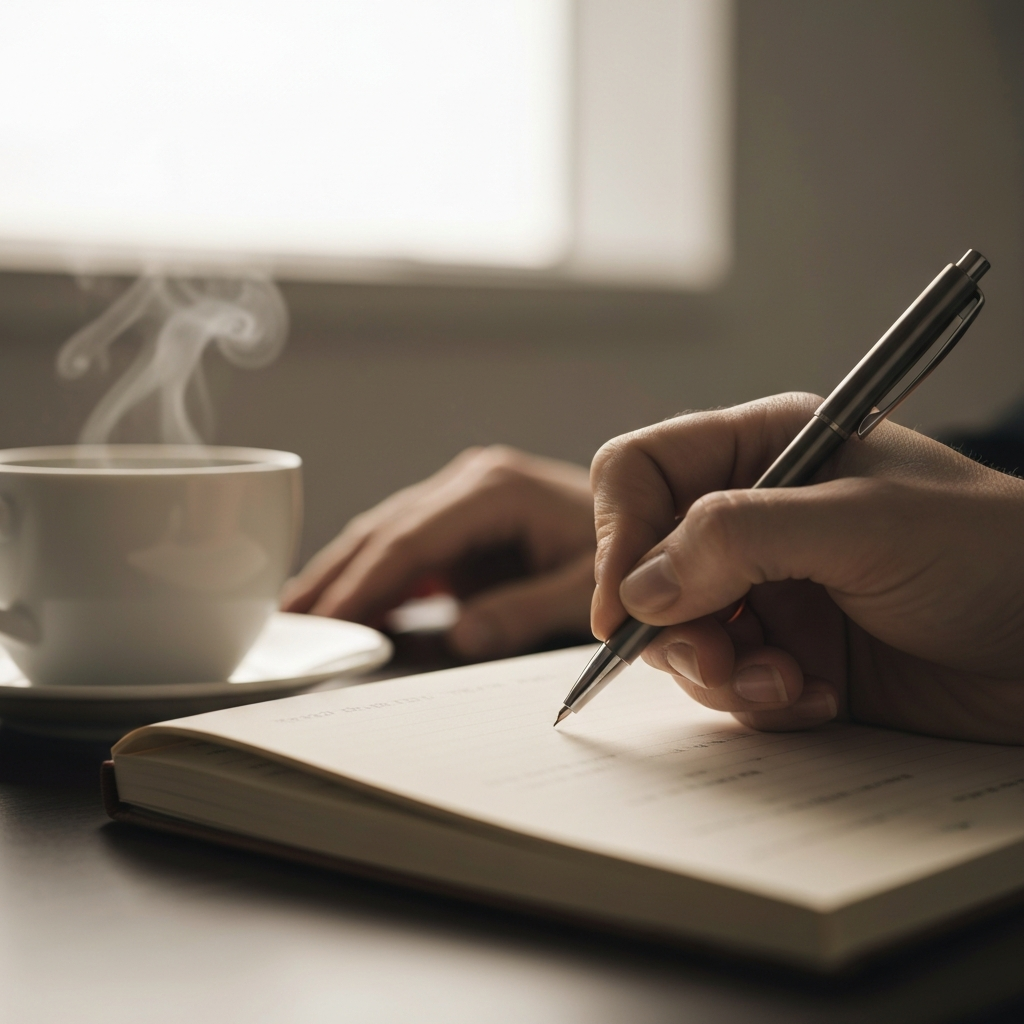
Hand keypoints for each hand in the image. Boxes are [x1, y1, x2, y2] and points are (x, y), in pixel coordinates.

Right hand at [281, 446, 594, 659]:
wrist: (650, 519)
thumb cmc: (624, 550)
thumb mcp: (588, 588)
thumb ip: (526, 611)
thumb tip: (460, 638)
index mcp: (495, 489)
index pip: (410, 539)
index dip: (364, 584)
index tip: (327, 623)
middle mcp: (470, 482)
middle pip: (384, 531)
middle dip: (335, 578)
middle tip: (286, 626)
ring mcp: (462, 498)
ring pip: (384, 534)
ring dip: (341, 575)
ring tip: (296, 616)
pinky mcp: (462, 520)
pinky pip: (405, 548)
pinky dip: (372, 576)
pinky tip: (341, 602)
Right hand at [591, 393, 1023, 743]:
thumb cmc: (995, 553)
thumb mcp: (865, 526)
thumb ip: (739, 539)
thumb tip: (637, 586)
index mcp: (766, 450)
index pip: (642, 473)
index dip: (618, 533)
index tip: (621, 604)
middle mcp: (756, 517)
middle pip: (646, 565)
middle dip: (672, 622)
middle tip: (716, 659)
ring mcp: (770, 589)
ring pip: (679, 633)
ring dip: (718, 671)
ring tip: (786, 683)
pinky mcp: (790, 652)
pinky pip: (728, 683)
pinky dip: (758, 701)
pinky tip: (816, 698)